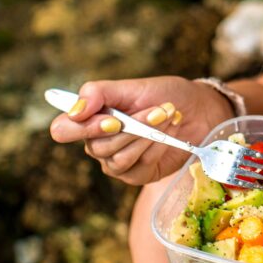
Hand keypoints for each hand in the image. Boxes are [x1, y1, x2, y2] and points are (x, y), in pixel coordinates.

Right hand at [48, 76, 235, 185]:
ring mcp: (116, 162)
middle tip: (160, 109)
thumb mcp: (132, 86)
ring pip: (119, 158)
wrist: (199, 109)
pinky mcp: (137, 175)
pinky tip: (170, 135)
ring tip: (168, 116)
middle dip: (133, 126)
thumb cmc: (163, 94)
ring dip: (148, 136)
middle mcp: (98, 144)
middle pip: (97, 146)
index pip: (63, 130)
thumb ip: (98, 92)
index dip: (82, 127)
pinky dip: (157, 148)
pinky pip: (138, 167)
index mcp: (90, 119)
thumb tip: (74, 109)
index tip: (112, 119)